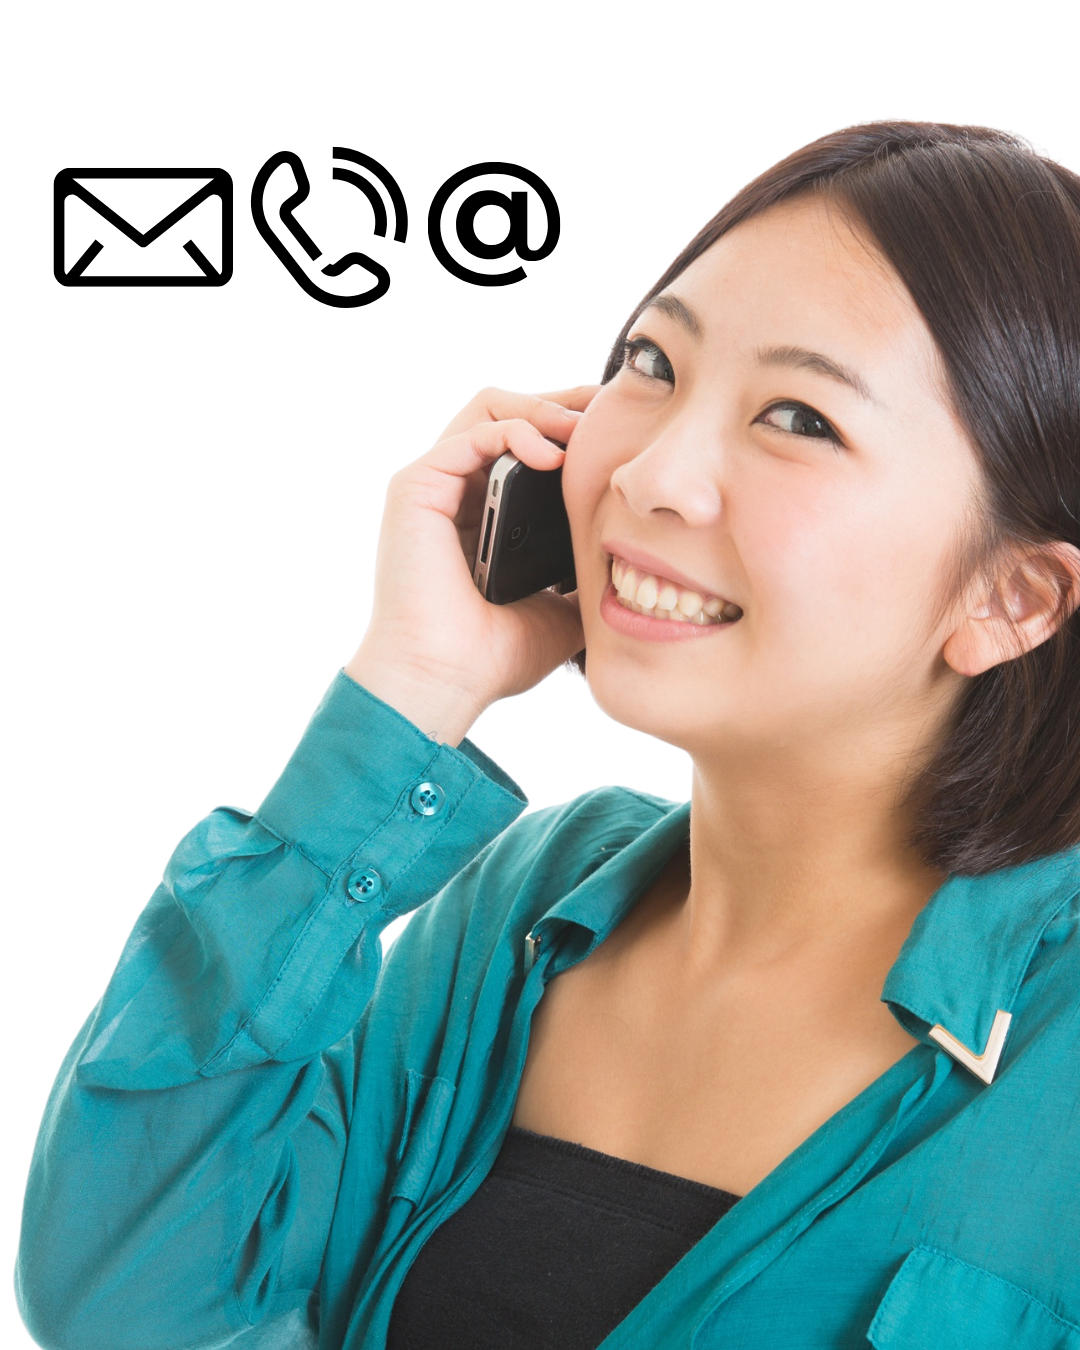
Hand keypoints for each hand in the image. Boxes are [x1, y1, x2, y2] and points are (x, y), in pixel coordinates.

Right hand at [344, 384, 599, 743]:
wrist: (447, 680)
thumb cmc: (494, 656)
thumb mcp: (562, 608)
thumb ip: (584, 573)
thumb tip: (629, 556)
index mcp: (486, 517)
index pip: (528, 446)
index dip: (572, 429)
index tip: (618, 431)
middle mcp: (457, 495)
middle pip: (510, 414)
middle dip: (562, 404)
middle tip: (607, 411)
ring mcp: (435, 488)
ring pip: (489, 410)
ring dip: (541, 408)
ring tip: (580, 431)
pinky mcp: (416, 488)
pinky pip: (470, 434)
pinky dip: (515, 432)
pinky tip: (551, 455)